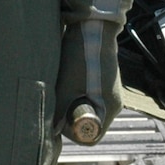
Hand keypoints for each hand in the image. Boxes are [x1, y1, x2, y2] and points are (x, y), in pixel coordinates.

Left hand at [55, 17, 122, 144]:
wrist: (93, 27)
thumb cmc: (81, 57)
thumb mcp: (66, 87)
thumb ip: (60, 112)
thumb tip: (51, 131)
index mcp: (109, 108)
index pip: (92, 137)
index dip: (73, 134)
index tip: (60, 121)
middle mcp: (113, 103)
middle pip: (90, 124)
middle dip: (71, 118)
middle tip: (58, 105)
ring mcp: (110, 91)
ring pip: (89, 109)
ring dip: (74, 104)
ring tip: (63, 90)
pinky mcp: (104, 81)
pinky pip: (91, 96)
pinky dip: (79, 94)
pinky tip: (69, 80)